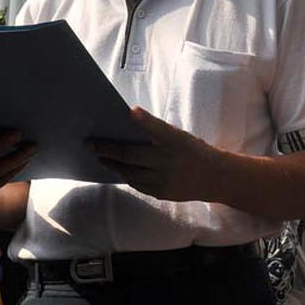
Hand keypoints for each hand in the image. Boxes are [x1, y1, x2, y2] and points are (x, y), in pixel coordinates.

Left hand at [90, 107, 223, 201]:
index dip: (143, 119)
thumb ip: (156, 129)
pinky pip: (137, 184)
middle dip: (108, 150)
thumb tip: (130, 119)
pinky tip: (117, 169)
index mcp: (175, 141)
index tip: (128, 110)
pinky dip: (125, 176)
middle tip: (90, 145)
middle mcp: (169, 161)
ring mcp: (164, 180)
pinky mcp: (161, 193)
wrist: (215, 178)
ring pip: (130, 173)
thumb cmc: (193, 151)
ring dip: (112, 165)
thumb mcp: (179, 135)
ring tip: (100, 157)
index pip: (157, 127)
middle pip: (132, 155)